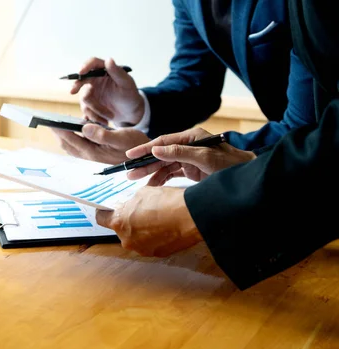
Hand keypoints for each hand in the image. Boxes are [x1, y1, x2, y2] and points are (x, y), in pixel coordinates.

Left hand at [52, 124, 149, 164]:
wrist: (144, 155)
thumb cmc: (134, 146)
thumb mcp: (120, 137)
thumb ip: (101, 134)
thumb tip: (84, 127)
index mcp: (93, 152)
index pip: (70, 140)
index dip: (59, 130)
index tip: (50, 121)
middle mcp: (90, 154)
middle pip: (67, 144)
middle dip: (58, 133)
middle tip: (51, 121)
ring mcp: (93, 154)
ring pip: (72, 145)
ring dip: (65, 135)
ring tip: (60, 123)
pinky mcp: (96, 151)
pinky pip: (80, 143)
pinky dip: (75, 135)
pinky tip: (78, 126)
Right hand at [71, 57, 143, 125]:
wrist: (130, 113)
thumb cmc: (130, 95)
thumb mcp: (127, 83)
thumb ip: (117, 72)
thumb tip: (109, 59)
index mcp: (104, 71)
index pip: (92, 63)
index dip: (85, 66)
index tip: (80, 72)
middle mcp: (94, 81)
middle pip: (82, 82)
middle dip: (80, 88)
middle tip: (74, 92)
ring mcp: (91, 94)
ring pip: (84, 100)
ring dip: (95, 111)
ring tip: (109, 118)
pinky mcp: (89, 106)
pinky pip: (85, 111)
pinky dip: (93, 117)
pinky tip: (101, 121)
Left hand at [96, 186, 202, 256]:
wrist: (191, 216)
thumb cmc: (167, 203)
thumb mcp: (143, 193)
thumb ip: (131, 203)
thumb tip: (130, 206)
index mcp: (119, 223)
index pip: (101, 219)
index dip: (104, 213)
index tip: (106, 210)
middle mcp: (127, 240)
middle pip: (121, 230)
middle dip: (128, 221)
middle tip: (140, 210)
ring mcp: (143, 249)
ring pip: (137, 238)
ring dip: (142, 229)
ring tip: (156, 217)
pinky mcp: (158, 254)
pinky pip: (151, 243)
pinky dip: (155, 236)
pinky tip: (164, 226)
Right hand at [125, 128, 256, 184]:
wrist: (246, 177)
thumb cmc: (229, 164)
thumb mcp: (204, 158)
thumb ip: (179, 152)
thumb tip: (156, 150)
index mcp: (191, 137)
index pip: (162, 142)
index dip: (145, 149)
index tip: (130, 155)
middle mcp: (187, 145)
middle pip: (161, 154)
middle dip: (145, 164)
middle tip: (129, 173)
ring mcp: (188, 158)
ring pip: (164, 165)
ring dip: (151, 173)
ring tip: (137, 181)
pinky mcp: (190, 170)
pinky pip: (171, 173)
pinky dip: (161, 179)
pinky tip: (152, 185)